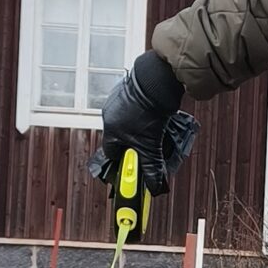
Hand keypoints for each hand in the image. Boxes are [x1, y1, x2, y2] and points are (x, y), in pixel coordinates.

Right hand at [90, 52, 197, 198]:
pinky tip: (153, 114)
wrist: (157, 80)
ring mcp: (118, 99)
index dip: (123, 161)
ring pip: (127, 121)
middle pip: (119, 137)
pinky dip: (142, 112)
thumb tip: (155, 187)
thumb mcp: (151, 145)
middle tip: (147, 147)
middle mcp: (110, 114)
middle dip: (133, 145)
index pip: (112, 153)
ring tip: (153, 128)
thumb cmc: (150, 110)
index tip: (133, 165)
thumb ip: (151, 167)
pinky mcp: (128, 88)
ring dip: (138, 128)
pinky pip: (133, 106)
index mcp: (111, 129)